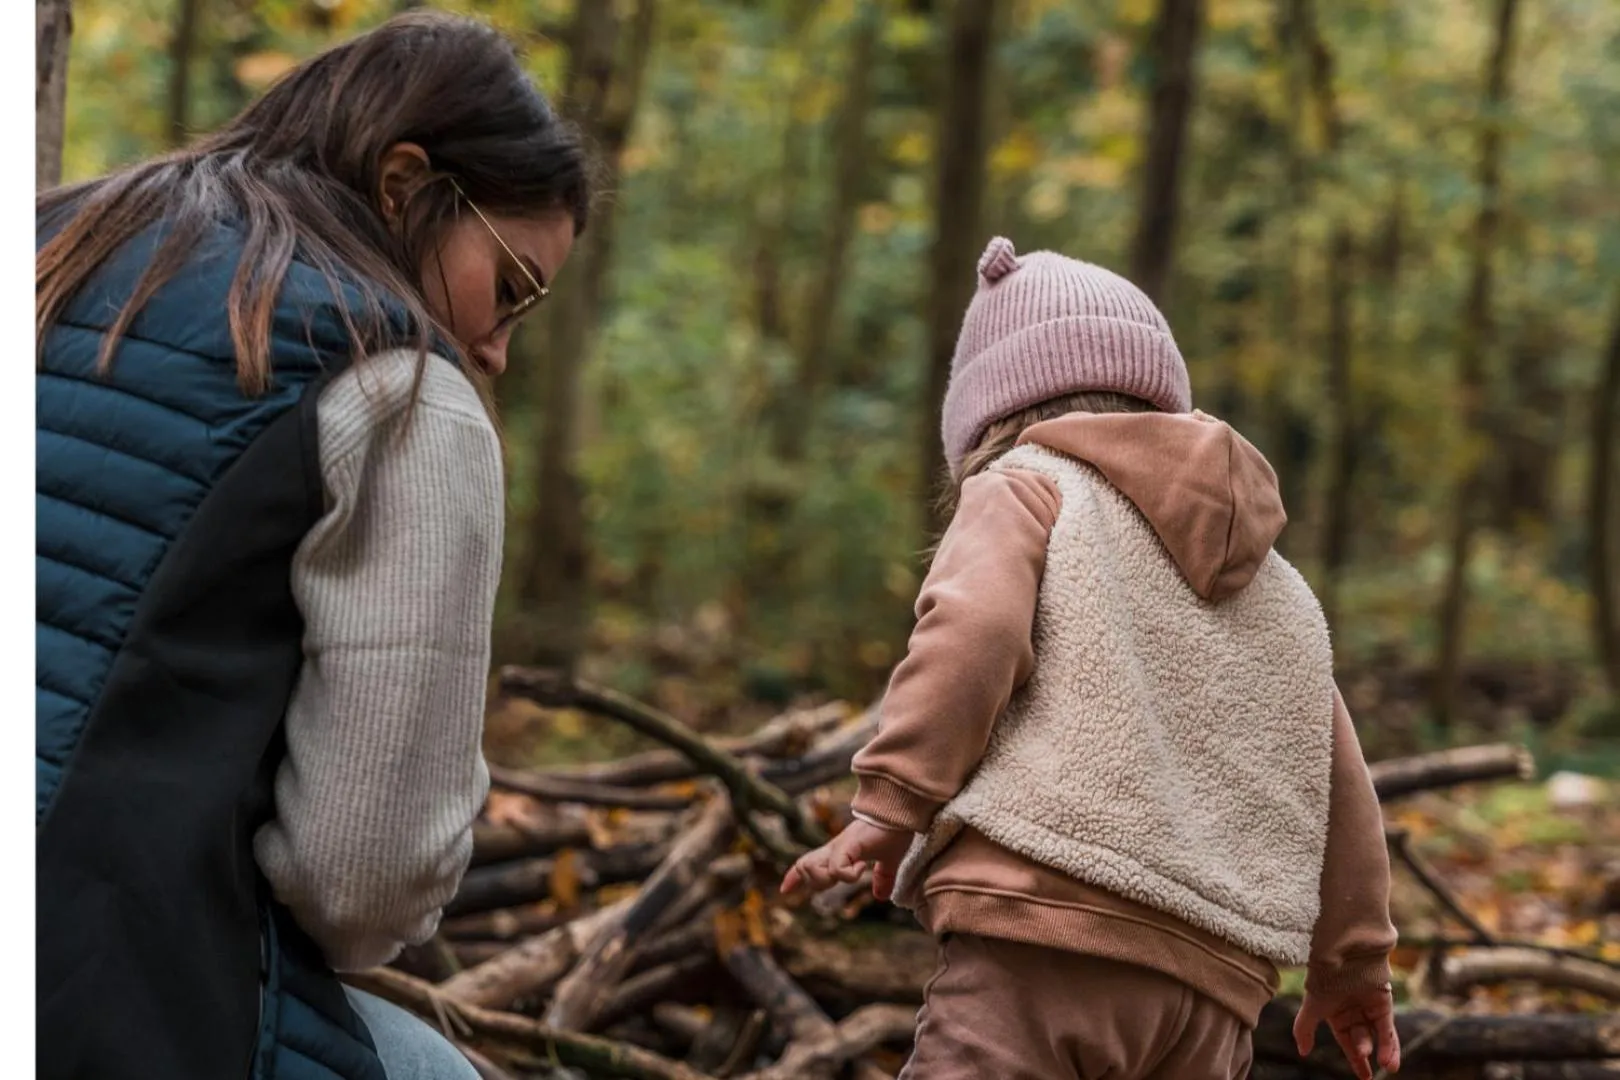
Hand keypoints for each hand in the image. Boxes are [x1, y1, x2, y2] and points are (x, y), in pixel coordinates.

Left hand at [779, 819, 912, 901]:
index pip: (808, 863)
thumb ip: (882, 877)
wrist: (901, 812)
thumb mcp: (888, 860)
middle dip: (814, 883)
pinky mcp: (850, 844)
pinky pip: (837, 869)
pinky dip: (849, 875)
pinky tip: (862, 866)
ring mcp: (840, 846)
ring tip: (851, 872)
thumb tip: (881, 896)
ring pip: (811, 869)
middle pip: (803, 867)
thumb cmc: (895, 831)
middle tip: (839, 879)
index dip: (795, 877)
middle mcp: (834, 848)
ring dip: (828, 878)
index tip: (784, 889)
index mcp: (839, 852)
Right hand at [1294, 985, 1400, 1079]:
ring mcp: (1370, 1007)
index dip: (1355, 1058)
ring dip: (1384, 1052)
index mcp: (1336, 1014)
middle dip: (1364, 1052)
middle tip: (1366, 1066)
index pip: (1347, 1041)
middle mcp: (1354, 1012)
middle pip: (1362, 1038)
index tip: (1365, 1076)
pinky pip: (1388, 1028)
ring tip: (1389, 1067)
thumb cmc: (1323, 982)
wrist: (1343, 958)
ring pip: (1380, 1035)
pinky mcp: (1384, 1003)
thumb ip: (1304, 1030)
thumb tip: (1302, 1052)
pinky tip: (1390, 1059)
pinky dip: (1390, 1043)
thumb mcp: (1311, 1009)